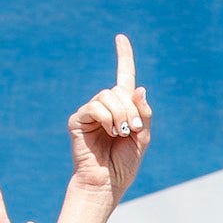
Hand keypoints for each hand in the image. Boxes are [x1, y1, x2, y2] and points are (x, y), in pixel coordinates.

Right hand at [66, 34, 152, 202]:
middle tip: (133, 130)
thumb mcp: (143, 138)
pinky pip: (95, 107)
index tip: (121, 38)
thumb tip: (139, 87)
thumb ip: (143, 114)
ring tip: (121, 134)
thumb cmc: (123, 164)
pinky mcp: (78, 119)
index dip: (123, 57)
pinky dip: (107, 119)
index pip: (123, 77)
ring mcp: (90, 111)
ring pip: (108, 97)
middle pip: (118, 90)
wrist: (106, 183)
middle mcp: (104, 106)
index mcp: (122, 108)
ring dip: (121, 115)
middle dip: (131, 110)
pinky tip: (109, 133)